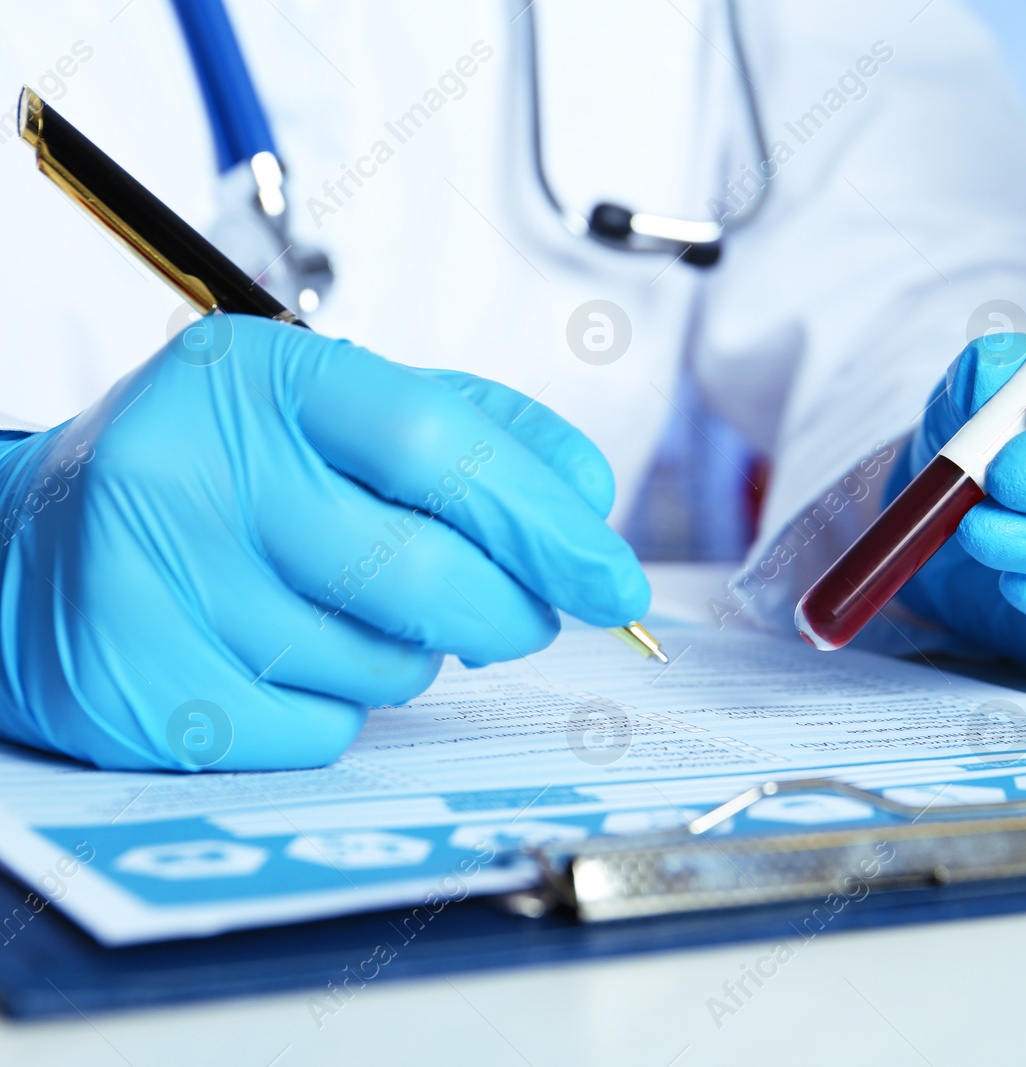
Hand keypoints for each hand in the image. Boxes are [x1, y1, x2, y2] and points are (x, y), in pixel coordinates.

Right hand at [0, 314, 647, 770]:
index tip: (612, 578)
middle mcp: (194, 470)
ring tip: (354, 611)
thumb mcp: (337, 410)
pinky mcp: (142, 692)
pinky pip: (322, 732)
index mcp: (261, 378)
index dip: (545, 519)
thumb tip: (588, 504)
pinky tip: (288, 658)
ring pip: (382, 666)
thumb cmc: (225, 474)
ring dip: (414, 657)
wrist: (34, 549)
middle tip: (518, 615)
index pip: (439, 444)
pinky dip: (342, 708)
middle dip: (508, 613)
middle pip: (424, 576)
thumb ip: (477, 433)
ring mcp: (156, 586)